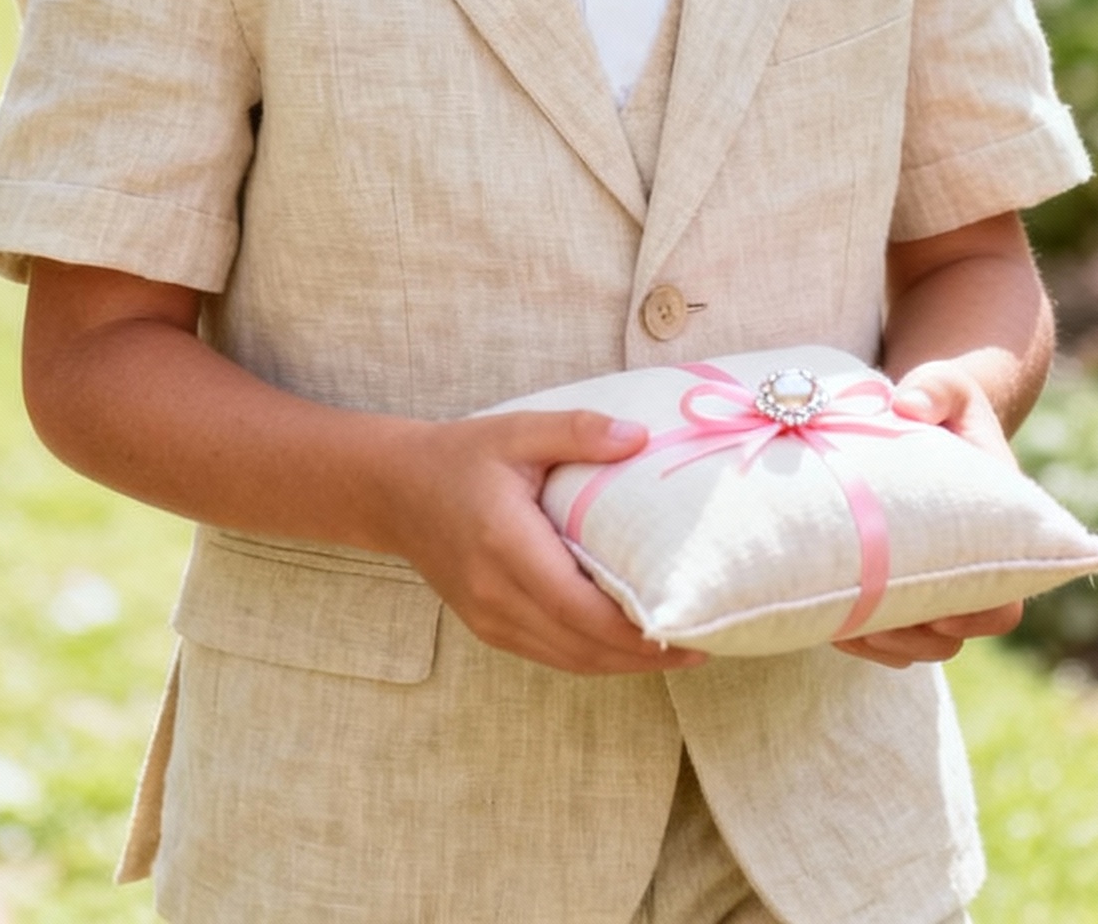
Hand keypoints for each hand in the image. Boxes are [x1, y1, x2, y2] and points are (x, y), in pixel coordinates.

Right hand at [385, 408, 705, 676]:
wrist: (395, 490)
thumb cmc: (462, 457)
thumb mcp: (518, 432)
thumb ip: (577, 432)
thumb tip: (638, 438)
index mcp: (507, 545)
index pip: (580, 608)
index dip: (635, 631)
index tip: (687, 629)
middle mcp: (496, 593)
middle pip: (580, 646)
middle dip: (642, 656)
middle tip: (702, 645)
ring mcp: (488, 618)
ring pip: (566, 660)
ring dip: (621, 664)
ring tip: (676, 651)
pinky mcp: (487, 626)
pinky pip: (548, 653)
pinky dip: (590, 657)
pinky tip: (625, 648)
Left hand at [831, 359, 1024, 668]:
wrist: (929, 415)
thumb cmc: (942, 401)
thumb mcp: (944, 384)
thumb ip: (934, 388)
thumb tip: (908, 405)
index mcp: (1000, 523)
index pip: (1009, 590)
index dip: (980, 612)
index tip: (940, 612)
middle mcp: (976, 560)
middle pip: (962, 631)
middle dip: (919, 638)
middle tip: (873, 625)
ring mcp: (942, 577)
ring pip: (927, 642)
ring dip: (890, 645)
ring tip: (846, 629)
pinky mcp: (908, 583)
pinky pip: (895, 634)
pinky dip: (867, 638)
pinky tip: (833, 625)